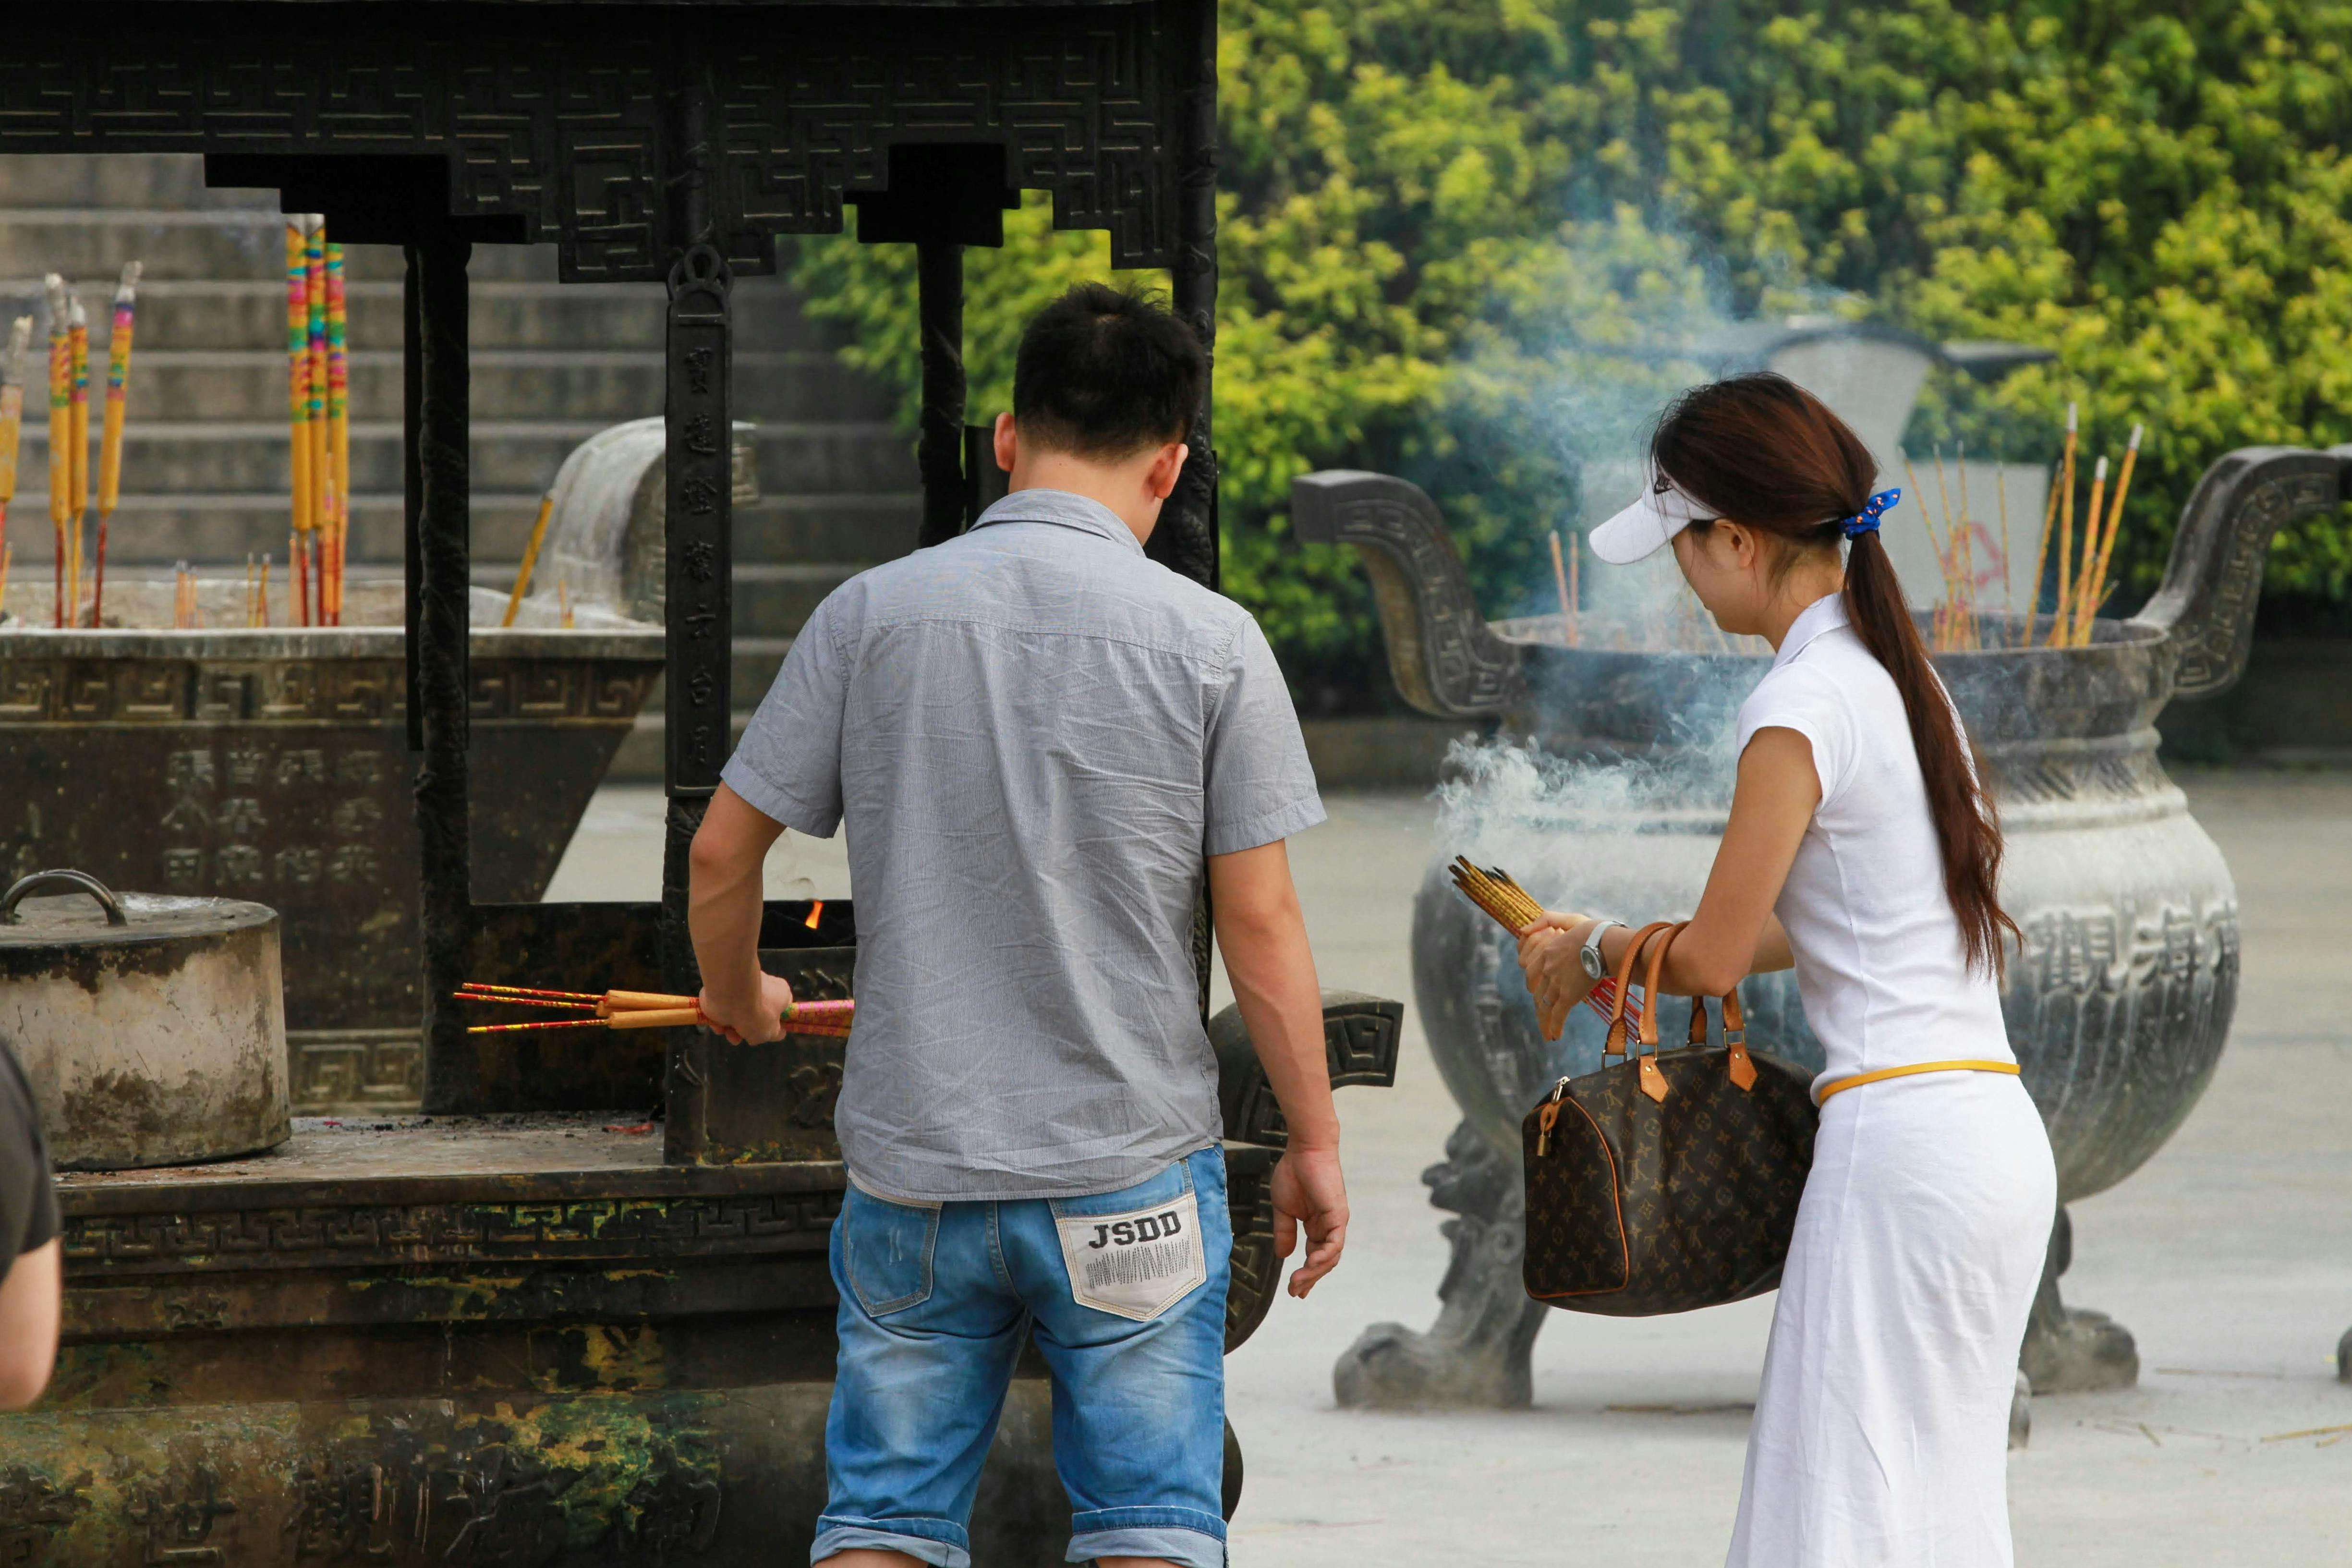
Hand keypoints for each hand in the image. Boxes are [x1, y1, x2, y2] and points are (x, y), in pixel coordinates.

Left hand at [697, 970, 795, 1045]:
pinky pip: (723, 1010)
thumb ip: (775, 1033)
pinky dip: (720, 1021)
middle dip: (748, 1030)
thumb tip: (779, 1033)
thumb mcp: (772, 1032)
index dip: (774, 1022)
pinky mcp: (723, 991)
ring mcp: (741, 988)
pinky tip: (720, 1026)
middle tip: (745, 1036)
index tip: (767, 1032)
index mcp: (780, 993)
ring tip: (730, 1034)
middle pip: (756, 1014)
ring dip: (733, 1030)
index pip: (781, 1008)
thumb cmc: (758, 1014)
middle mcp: (762, 987)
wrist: (731, 997)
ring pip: (738, 1014)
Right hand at [1269, 1145, 1346, 1297]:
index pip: (1314, 1256)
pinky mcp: (1338, 1215)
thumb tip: (1283, 1255)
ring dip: (1314, 1272)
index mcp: (1317, 1225)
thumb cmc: (1294, 1173)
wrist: (1304, 1150)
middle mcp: (1329, 1227)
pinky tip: (1310, 1264)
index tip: (1294, 1289)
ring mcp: (1335, 1222)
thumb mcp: (1283, 1209)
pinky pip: (1334, 1243)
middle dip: (1309, 1278)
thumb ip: (1284, 1232)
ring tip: (1298, 1283)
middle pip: (1324, 1261)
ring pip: (1330, 1256)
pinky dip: (1324, 1256)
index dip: (1305, 1273)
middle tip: (1295, 1292)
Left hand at [1517, 910, 1598, 1041]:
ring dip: (1544, 1021)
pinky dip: (1554, 1026)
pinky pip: (1557, 1014)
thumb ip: (1545, 920)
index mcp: (1546, 953)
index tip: (1536, 990)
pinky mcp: (1568, 995)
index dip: (1533, 983)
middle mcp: (1547, 969)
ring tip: (1546, 1033)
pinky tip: (1554, 1036)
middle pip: (1536, 991)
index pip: (1530, 972)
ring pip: (1545, 1006)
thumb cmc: (1593, 931)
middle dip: (1539, 1004)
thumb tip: (1522, 930)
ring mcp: (1556, 983)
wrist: (1604, 943)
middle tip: (1543, 1013)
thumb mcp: (1568, 919)